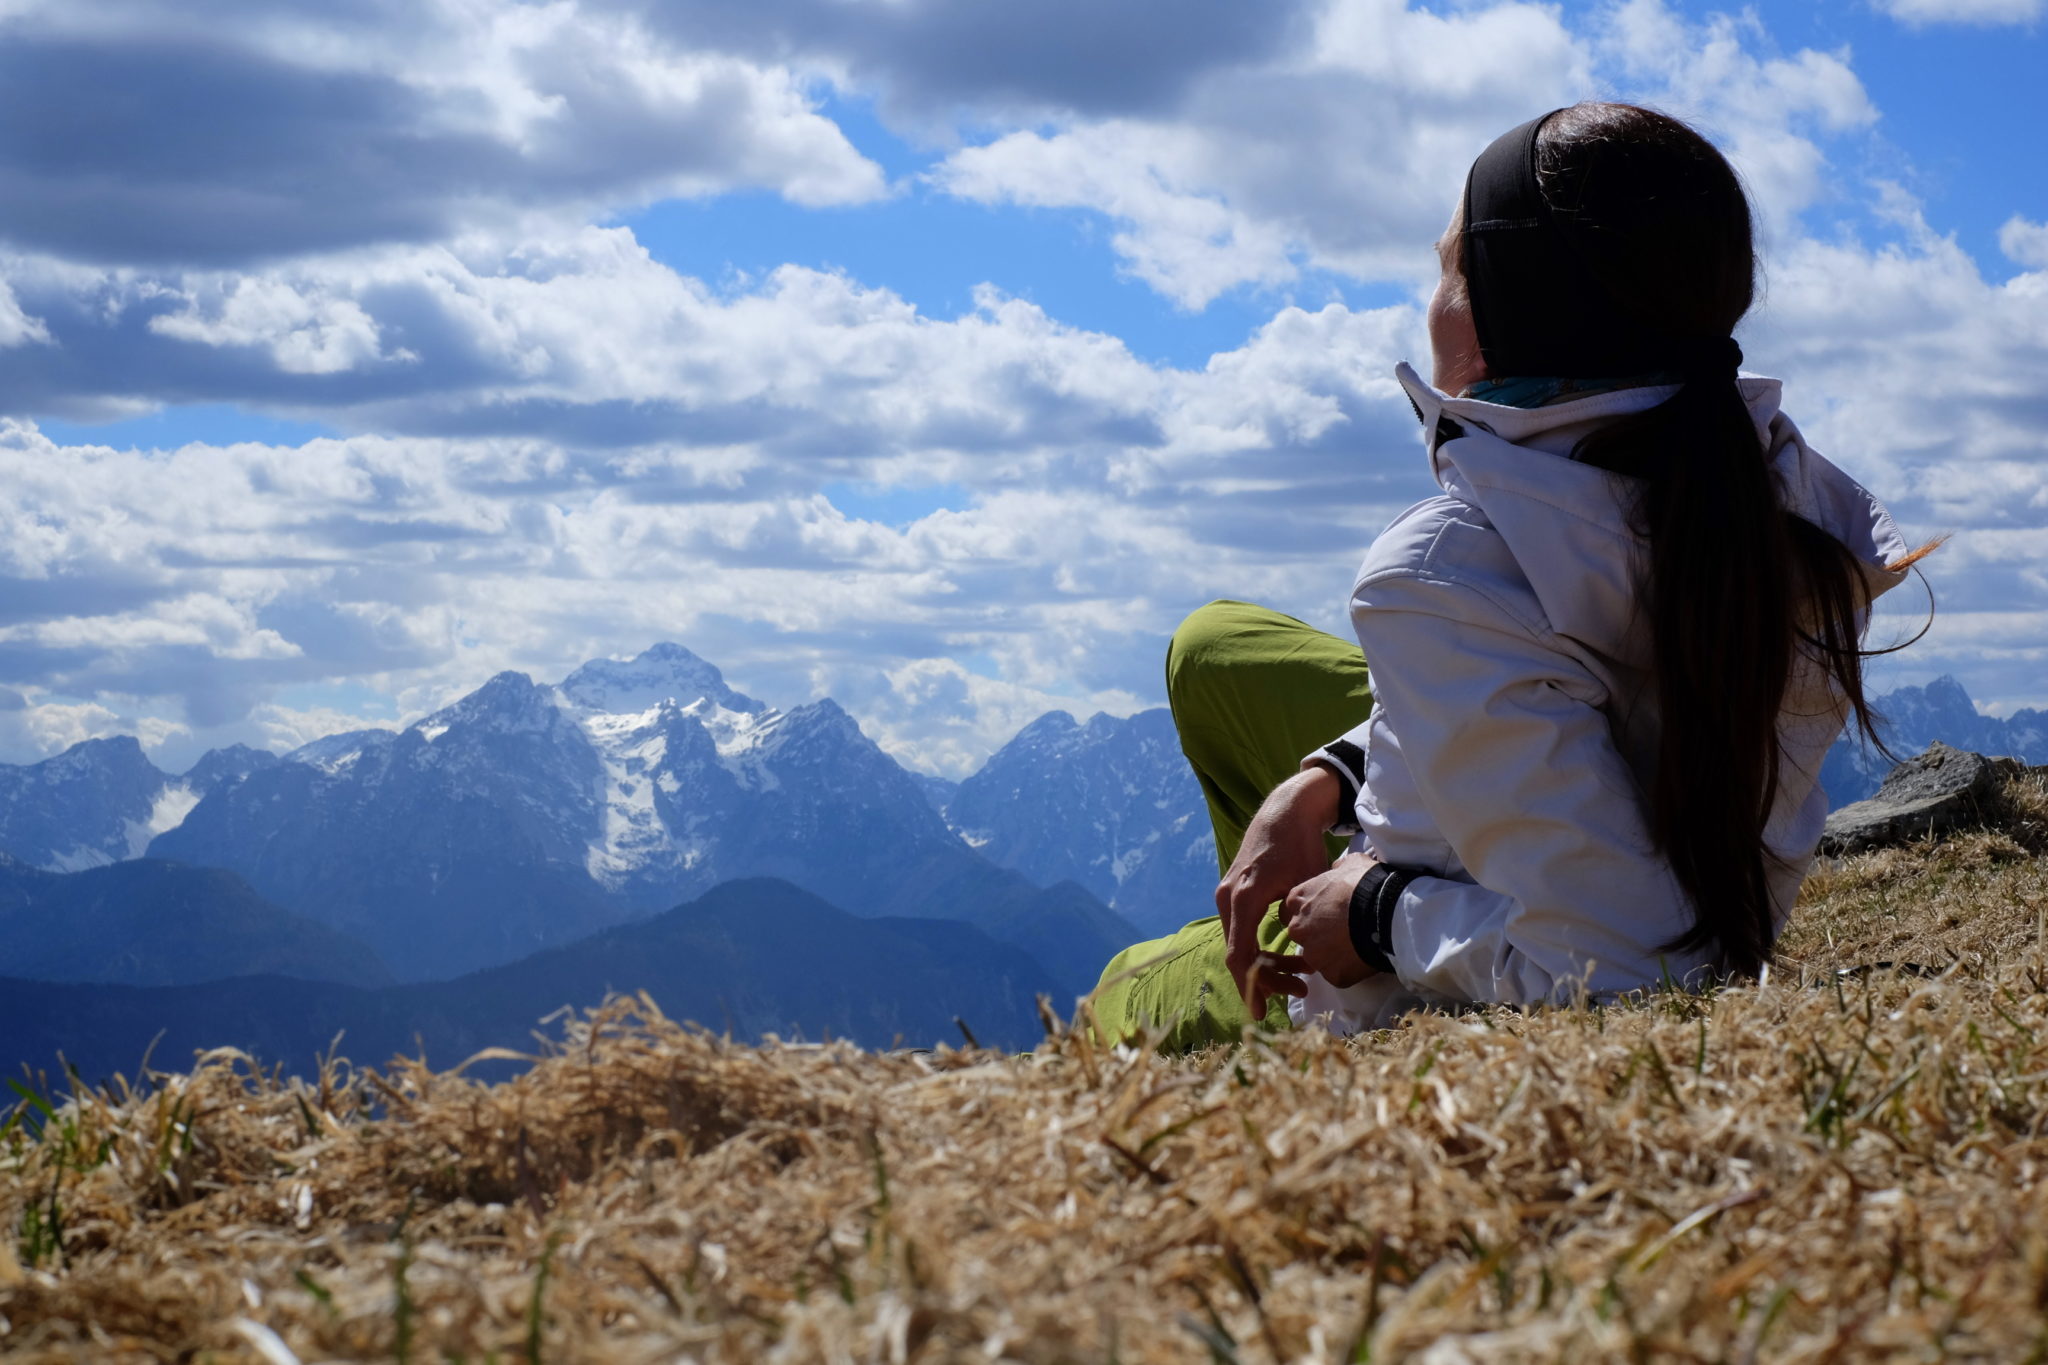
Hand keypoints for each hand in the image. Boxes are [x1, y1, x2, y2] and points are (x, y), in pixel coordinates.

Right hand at [1218, 766, 1342, 1019]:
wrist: (1285, 813)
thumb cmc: (1300, 846)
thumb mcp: (1305, 885)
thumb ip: (1296, 920)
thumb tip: (1294, 950)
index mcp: (1244, 898)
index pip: (1241, 954)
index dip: (1252, 985)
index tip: (1263, 1011)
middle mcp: (1227, 898)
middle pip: (1238, 954)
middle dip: (1265, 979)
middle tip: (1298, 991)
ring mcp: (1226, 895)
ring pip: (1239, 944)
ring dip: (1266, 964)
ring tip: (1300, 974)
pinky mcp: (1232, 894)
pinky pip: (1241, 931)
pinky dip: (1260, 948)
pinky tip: (1286, 956)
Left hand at [1281, 852, 1380, 987]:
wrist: (1385, 911)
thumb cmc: (1366, 883)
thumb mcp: (1350, 863)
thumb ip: (1335, 870)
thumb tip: (1336, 872)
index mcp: (1297, 900)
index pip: (1293, 910)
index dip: (1312, 912)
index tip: (1328, 913)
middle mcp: (1298, 929)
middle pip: (1303, 935)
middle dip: (1319, 934)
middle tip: (1343, 930)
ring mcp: (1313, 954)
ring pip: (1319, 957)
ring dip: (1333, 953)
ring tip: (1357, 944)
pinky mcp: (1332, 974)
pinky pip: (1337, 974)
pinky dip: (1348, 969)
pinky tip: (1364, 957)